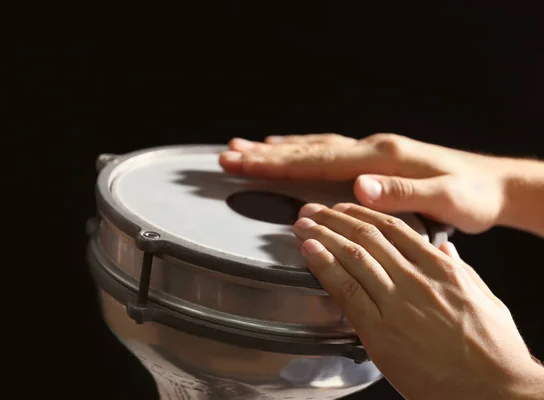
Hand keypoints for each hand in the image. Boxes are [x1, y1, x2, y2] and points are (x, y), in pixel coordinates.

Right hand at [219, 133, 512, 233]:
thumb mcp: (447, 199)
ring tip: (244, 148)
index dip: (276, 162)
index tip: (241, 161)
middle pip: (307, 149)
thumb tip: (360, 185)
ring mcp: (371, 151)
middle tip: (227, 154)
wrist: (494, 185)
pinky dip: (302, 150)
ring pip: (314, 147)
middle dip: (264, 154)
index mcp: (380, 158)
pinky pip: (328, 151)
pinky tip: (289, 148)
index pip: (317, 159)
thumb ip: (403, 192)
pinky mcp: (374, 160)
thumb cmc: (472, 196)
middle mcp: (371, 149)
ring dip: (277, 149)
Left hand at [291, 202, 543, 399]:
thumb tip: (446, 248)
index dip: (362, 214)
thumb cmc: (493, 351)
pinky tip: (309, 252)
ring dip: (322, 236)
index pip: (393, 228)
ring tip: (302, 225)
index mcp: (441, 269)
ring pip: (352, 257)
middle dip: (333, 219)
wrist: (495, 392)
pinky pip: (346, 290)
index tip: (342, 208)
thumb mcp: (485, 299)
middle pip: (366, 237)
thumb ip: (461, 270)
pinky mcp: (379, 331)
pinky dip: (324, 267)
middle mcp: (416, 279)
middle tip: (311, 210)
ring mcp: (397, 304)